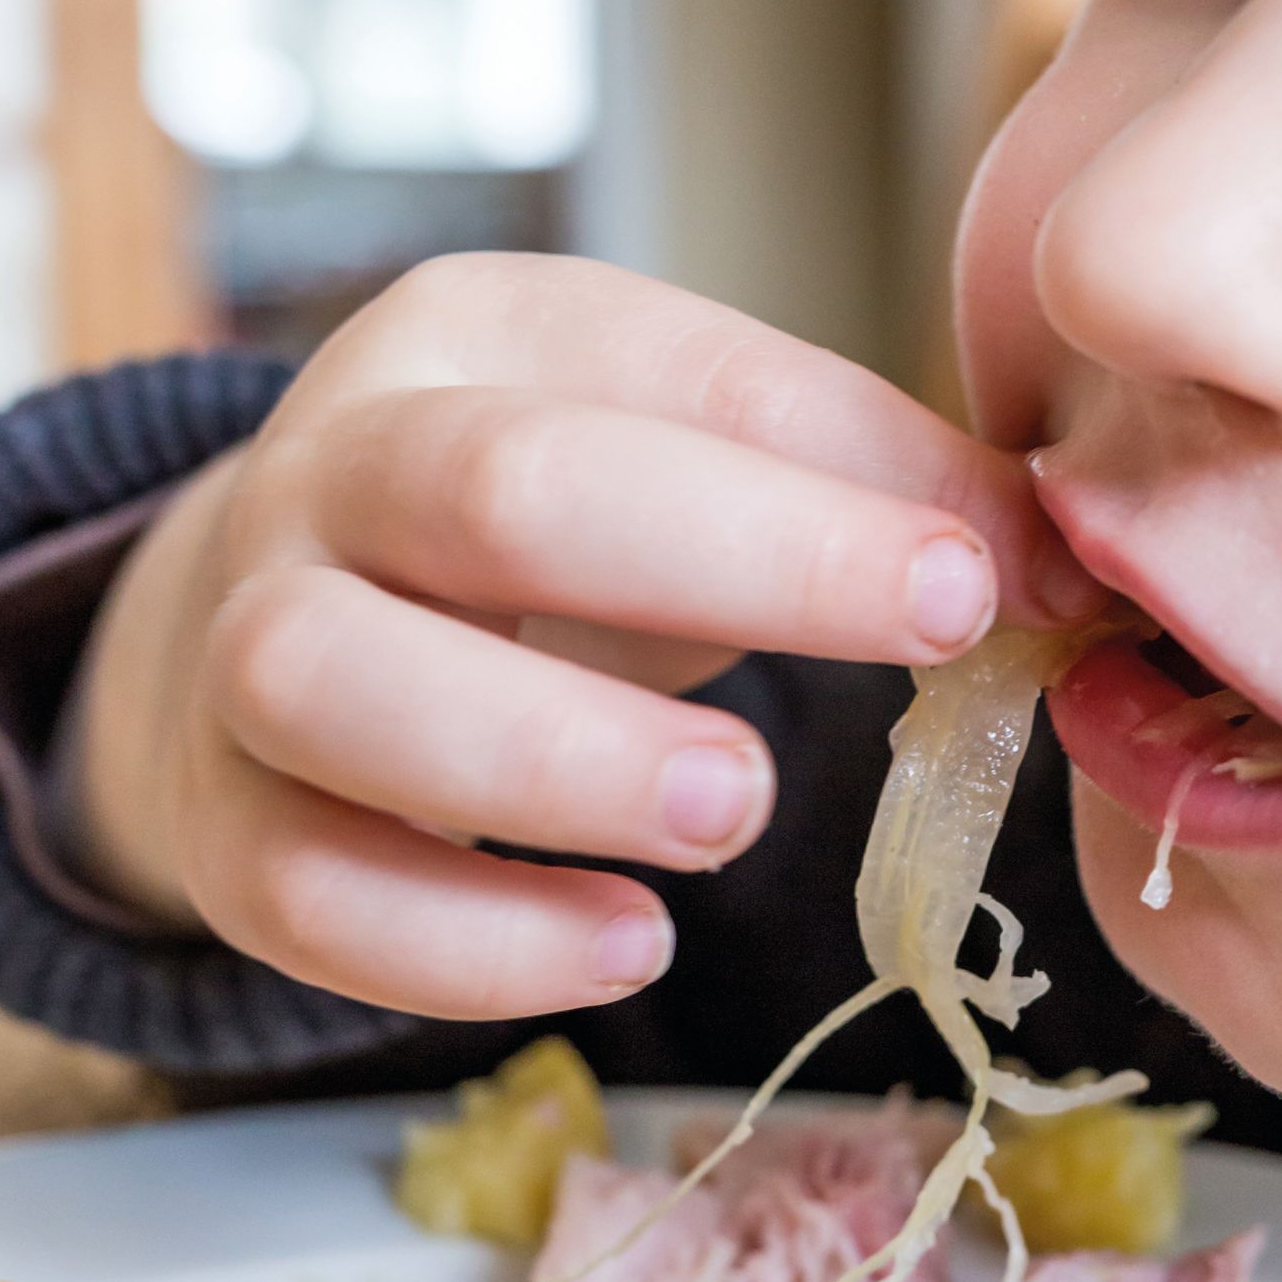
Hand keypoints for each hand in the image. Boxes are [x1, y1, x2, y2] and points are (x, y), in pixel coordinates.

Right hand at [69, 255, 1104, 1019]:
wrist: (292, 598)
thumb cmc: (545, 520)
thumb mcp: (686, 444)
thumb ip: (861, 480)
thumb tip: (1058, 566)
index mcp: (479, 335)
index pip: (664, 383)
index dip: (825, 491)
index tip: (980, 581)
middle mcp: (337, 464)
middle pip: (490, 492)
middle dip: (726, 569)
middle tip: (919, 643)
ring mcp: (247, 639)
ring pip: (336, 685)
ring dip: (557, 762)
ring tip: (731, 815)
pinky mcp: (224, 821)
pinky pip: (303, 894)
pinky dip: (467, 946)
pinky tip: (626, 946)